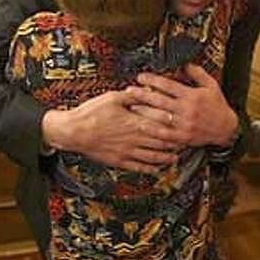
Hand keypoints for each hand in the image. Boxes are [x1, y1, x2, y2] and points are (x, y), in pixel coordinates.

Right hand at [40, 90, 180, 172]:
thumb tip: (145, 90)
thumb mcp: (112, 97)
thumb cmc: (90, 113)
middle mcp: (133, 138)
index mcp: (133, 121)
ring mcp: (127, 151)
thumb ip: (131, 96)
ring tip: (176, 157)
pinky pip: (138, 167)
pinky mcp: (119, 161)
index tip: (183, 125)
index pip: (160, 125)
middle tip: (186, 142)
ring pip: (152, 157)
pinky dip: (150, 169)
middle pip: (160, 142)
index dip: (174, 126)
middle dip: (175, 143)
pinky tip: (156, 169)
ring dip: (166, 157)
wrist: (72, 132)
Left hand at [128, 65, 238, 147]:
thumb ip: (197, 73)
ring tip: (131, 107)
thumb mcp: (211, 85)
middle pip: (159, 100)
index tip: (141, 76)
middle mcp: (187, 110)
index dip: (152, 80)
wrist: (226, 129)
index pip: (168, 85)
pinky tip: (142, 126)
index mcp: (192, 96)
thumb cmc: (218, 105)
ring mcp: (184, 124)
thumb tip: (184, 63)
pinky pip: (165, 134)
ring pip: (159, 117)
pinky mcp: (183, 137)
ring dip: (143, 112)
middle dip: (142, 95)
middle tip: (129, 90)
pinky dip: (153, 130)